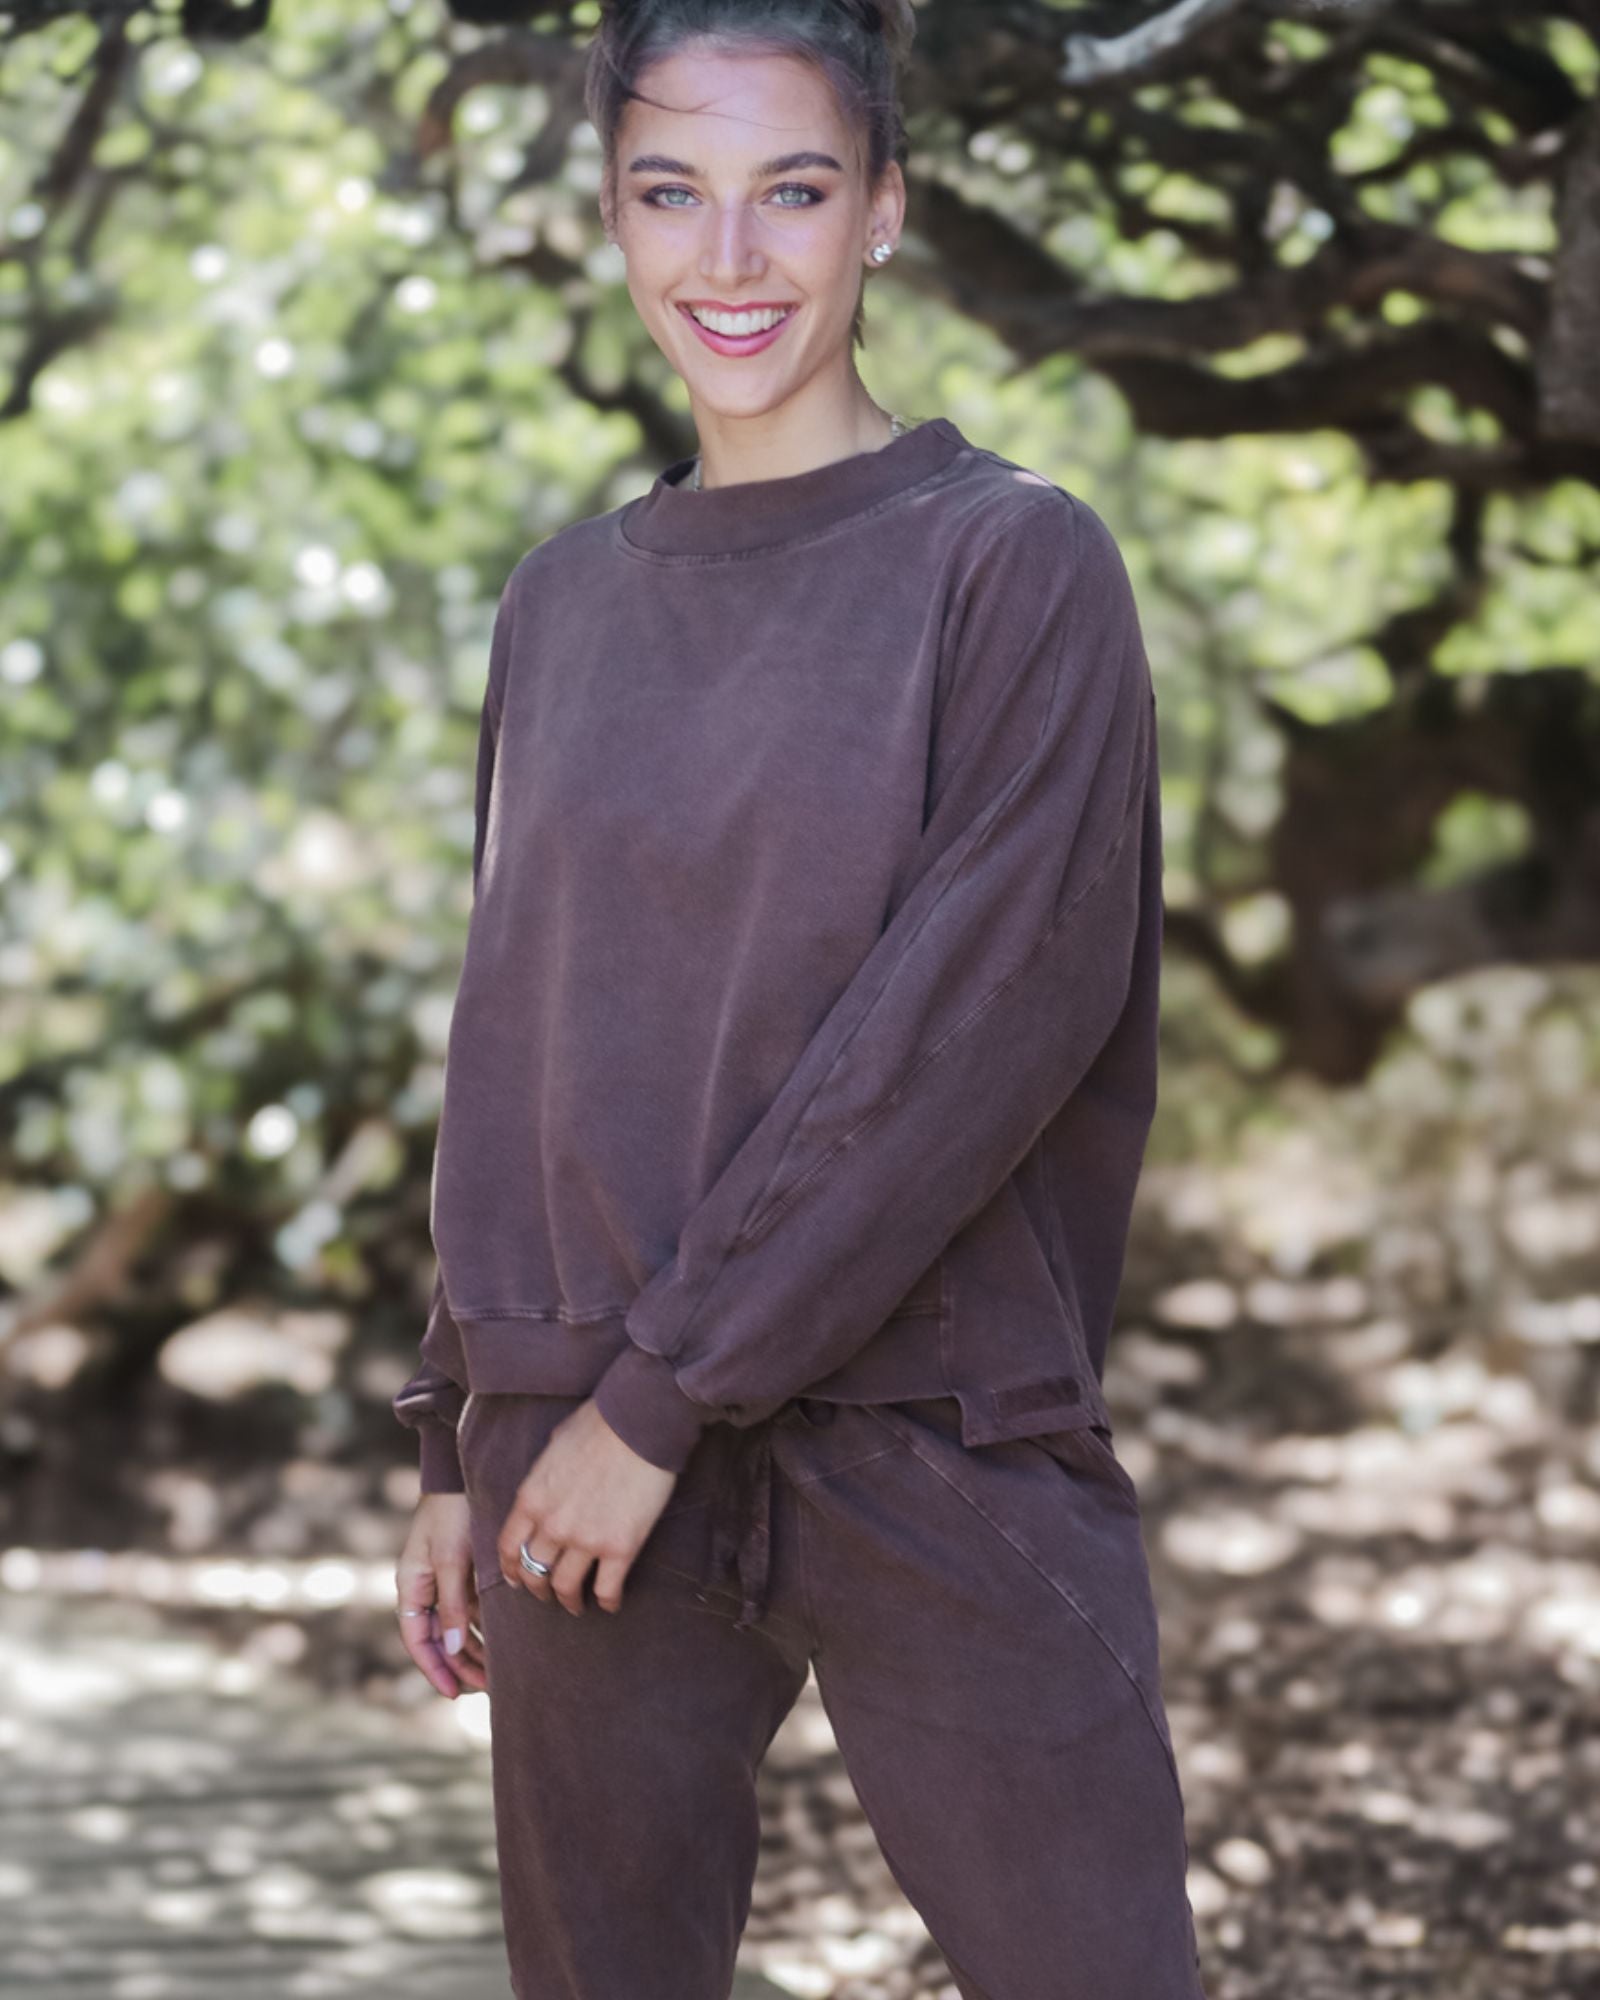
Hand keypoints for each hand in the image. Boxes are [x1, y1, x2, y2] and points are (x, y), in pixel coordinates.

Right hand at [395, 1493, 488, 1697]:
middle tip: (486, 1688)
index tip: (452, 1693)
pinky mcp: (465, 1572)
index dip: (433, 1668)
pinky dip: (484, 1628)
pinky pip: (472, 1610)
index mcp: (410, 1586)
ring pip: (456, 1627)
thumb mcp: (450, 1559)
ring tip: (497, 1673)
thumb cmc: (452, 1513)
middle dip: (459, 1665)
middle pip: (438, 1639)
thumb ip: (451, 1603)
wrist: (465, 1475)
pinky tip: (503, 1644)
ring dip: (473, 1650)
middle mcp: (425, 1589)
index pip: (416, 1640)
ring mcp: (445, 1581)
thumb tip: (450, 1647)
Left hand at [497, 1395, 678, 1615]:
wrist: (639, 1423)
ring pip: (566, 1587)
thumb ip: (545, 1473)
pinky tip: (610, 1602)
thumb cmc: (599, 1423)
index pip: (509, 1547)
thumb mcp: (555, 1444)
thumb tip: (550, 1481)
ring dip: (569, 1600)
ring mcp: (585, 1540)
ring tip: (576, 1604)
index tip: (517, 1578)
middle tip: (547, 1593)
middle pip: (534, 1572)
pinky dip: (607, 1601)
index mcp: (532, 1498)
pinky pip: (606, 1588)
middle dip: (538, 1587)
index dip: (511, 1568)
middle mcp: (552, 1525)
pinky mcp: (620, 1548)